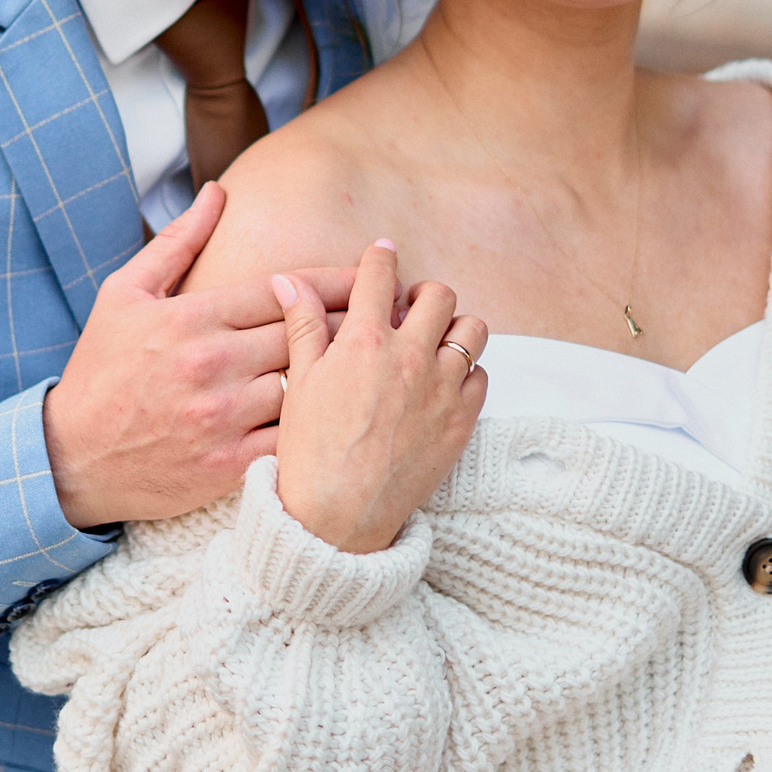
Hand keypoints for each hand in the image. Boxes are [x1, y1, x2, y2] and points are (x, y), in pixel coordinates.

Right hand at [44, 183, 360, 529]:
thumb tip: (219, 192)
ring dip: (351, 374)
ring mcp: (223, 417)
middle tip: (401, 311)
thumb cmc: (100, 370)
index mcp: (193, 319)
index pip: (284, 290)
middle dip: (358, 320)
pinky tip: (353, 415)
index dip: (336, 280)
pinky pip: (293, 440)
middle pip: (308, 335)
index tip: (373, 272)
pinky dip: (324, 427)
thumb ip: (178, 242)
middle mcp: (213, 365)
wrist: (72, 457)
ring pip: (308, 387)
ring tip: (390, 362)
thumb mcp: (124, 294)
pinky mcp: (228, 464)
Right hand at [269, 239, 486, 553]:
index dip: (380, 258)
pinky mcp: (461, 421)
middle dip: (423, 294)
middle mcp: (411, 357)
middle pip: (439, 294)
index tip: (382, 254)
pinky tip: (442, 384)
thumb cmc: (309, 452)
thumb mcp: (299, 382)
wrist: (338, 516)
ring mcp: (442, 389)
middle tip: (409, 309)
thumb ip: (303, 326)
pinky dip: (466, 372)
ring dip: (454, 328)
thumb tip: (290, 281)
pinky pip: (482, 376)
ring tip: (433, 342)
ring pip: (472, 330)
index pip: (380, 275)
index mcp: (366, 341)